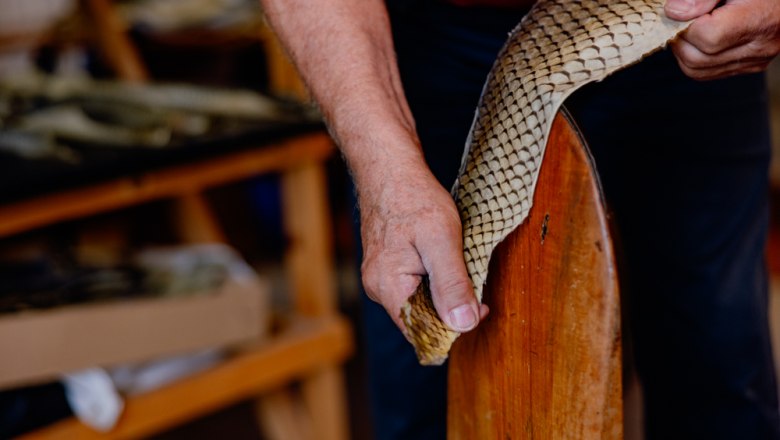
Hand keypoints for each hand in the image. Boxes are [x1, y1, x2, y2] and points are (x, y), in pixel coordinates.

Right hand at [358, 164, 488, 332]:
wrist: (389, 167)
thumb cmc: (413, 197)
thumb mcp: (442, 240)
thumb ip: (452, 284)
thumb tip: (464, 325)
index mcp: (388, 288)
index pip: (423, 332)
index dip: (455, 327)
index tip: (480, 307)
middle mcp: (379, 288)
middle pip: (421, 319)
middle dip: (451, 308)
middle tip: (475, 281)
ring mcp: (381, 277)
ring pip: (420, 302)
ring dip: (444, 291)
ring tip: (457, 262)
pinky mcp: (387, 265)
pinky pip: (414, 285)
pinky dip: (434, 278)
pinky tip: (444, 258)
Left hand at [664, 0, 779, 79]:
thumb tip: (672, 12)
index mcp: (759, 20)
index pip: (708, 36)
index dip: (686, 24)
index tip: (681, 10)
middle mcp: (759, 47)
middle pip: (698, 59)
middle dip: (680, 40)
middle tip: (678, 20)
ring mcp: (755, 60)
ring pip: (698, 71)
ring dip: (683, 51)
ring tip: (687, 28)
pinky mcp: (750, 66)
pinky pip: (710, 72)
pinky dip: (695, 58)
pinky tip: (698, 39)